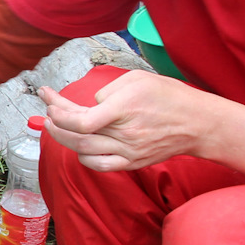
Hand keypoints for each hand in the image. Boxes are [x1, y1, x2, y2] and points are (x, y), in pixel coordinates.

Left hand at [37, 69, 215, 171]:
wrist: (197, 123)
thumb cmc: (170, 96)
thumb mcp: (138, 79)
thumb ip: (108, 90)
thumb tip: (91, 103)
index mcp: (125, 109)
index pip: (82, 120)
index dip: (60, 114)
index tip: (50, 102)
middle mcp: (125, 133)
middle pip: (78, 135)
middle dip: (55, 123)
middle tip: (47, 112)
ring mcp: (128, 152)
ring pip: (84, 152)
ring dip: (64, 139)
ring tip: (55, 127)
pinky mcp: (132, 163)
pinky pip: (100, 166)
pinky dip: (83, 158)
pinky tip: (78, 147)